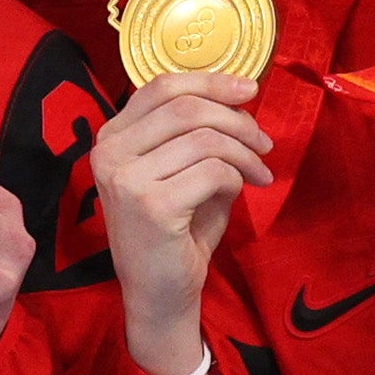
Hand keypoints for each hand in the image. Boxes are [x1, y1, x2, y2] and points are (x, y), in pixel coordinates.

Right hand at [91, 67, 273, 374]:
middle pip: (186, 108)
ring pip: (204, 139)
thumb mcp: (181, 170)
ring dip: (244, 153)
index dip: (211, 81)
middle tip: (264, 142)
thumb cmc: (175, 231)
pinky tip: (240, 194)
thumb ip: (198, 133)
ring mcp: (125, 179)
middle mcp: (109, 153)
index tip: (250, 90)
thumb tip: (240, 96)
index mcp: (112, 138)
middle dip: (237, 120)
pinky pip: (213, 171)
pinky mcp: (151, 206)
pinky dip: (236, 178)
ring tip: (260, 173)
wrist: (160, 294)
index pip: (162, 87)